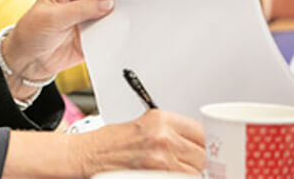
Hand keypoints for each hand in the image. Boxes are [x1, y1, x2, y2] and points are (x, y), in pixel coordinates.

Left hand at [2, 0, 126, 85]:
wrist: (31, 59)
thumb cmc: (33, 32)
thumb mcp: (53, 18)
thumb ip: (80, 10)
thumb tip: (108, 4)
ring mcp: (89, 14)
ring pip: (112, 8)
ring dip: (123, 10)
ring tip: (138, 11)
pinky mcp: (96, 32)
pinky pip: (112, 28)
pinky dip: (120, 28)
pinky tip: (130, 29)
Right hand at [72, 109, 204, 174]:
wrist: (86, 155)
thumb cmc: (109, 143)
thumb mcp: (143, 127)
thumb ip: (172, 133)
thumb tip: (200, 145)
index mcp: (161, 119)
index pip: (203, 133)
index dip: (206, 145)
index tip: (207, 151)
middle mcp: (163, 137)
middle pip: (204, 155)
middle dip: (199, 162)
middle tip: (188, 164)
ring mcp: (161, 159)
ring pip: (197, 172)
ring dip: (189, 173)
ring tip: (170, 169)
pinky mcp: (156, 175)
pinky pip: (183, 178)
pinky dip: (178, 177)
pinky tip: (167, 173)